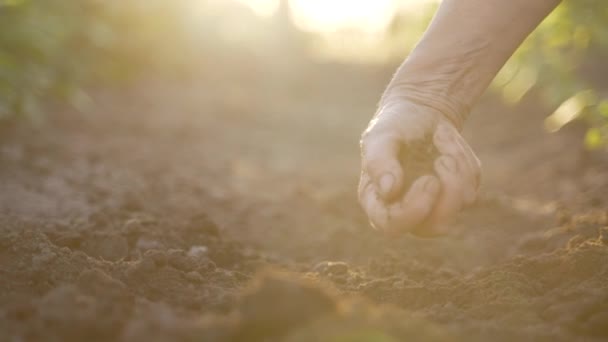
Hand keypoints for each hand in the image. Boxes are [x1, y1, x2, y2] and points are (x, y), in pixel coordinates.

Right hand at [358, 100, 480, 235]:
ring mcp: (435, 206)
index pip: (392, 226)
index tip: (429, 180)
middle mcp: (406, 211)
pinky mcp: (457, 195)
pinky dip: (463, 159)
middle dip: (448, 195)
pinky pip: (471, 186)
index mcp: (378, 202)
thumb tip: (389, 190)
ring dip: (456, 166)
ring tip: (440, 135)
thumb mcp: (380, 137)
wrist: (419, 111)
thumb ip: (379, 162)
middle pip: (433, 227)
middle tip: (444, 160)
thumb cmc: (393, 126)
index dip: (412, 211)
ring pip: (459, 205)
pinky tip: (446, 141)